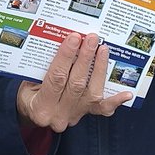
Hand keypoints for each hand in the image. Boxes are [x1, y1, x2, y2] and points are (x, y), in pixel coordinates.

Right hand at [16, 33, 130, 131]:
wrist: (33, 113)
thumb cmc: (29, 92)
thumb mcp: (28, 81)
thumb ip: (43, 67)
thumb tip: (63, 43)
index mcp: (40, 106)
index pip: (56, 78)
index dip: (66, 57)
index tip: (74, 38)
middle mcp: (58, 115)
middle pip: (76, 84)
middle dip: (85, 58)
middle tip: (92, 38)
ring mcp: (74, 117)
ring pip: (91, 93)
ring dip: (99, 69)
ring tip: (103, 49)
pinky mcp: (85, 115)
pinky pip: (102, 109)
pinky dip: (115, 101)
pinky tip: (126, 93)